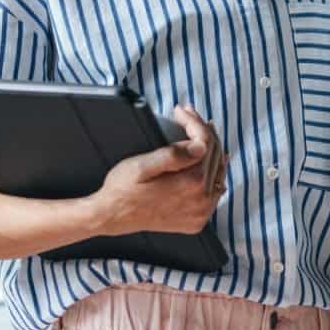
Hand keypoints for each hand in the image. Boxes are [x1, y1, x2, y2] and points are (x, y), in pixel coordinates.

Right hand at [90, 105, 223, 236]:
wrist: (112, 217)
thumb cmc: (123, 189)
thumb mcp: (142, 166)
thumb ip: (172, 155)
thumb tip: (201, 146)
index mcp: (191, 182)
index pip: (205, 142)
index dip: (194, 122)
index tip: (180, 110)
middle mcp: (202, 199)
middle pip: (215, 154)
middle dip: (202, 130)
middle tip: (188, 114)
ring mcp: (201, 211)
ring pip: (217, 171)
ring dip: (210, 148)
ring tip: (200, 130)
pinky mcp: (197, 219)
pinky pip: (214, 190)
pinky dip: (212, 172)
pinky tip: (207, 161)